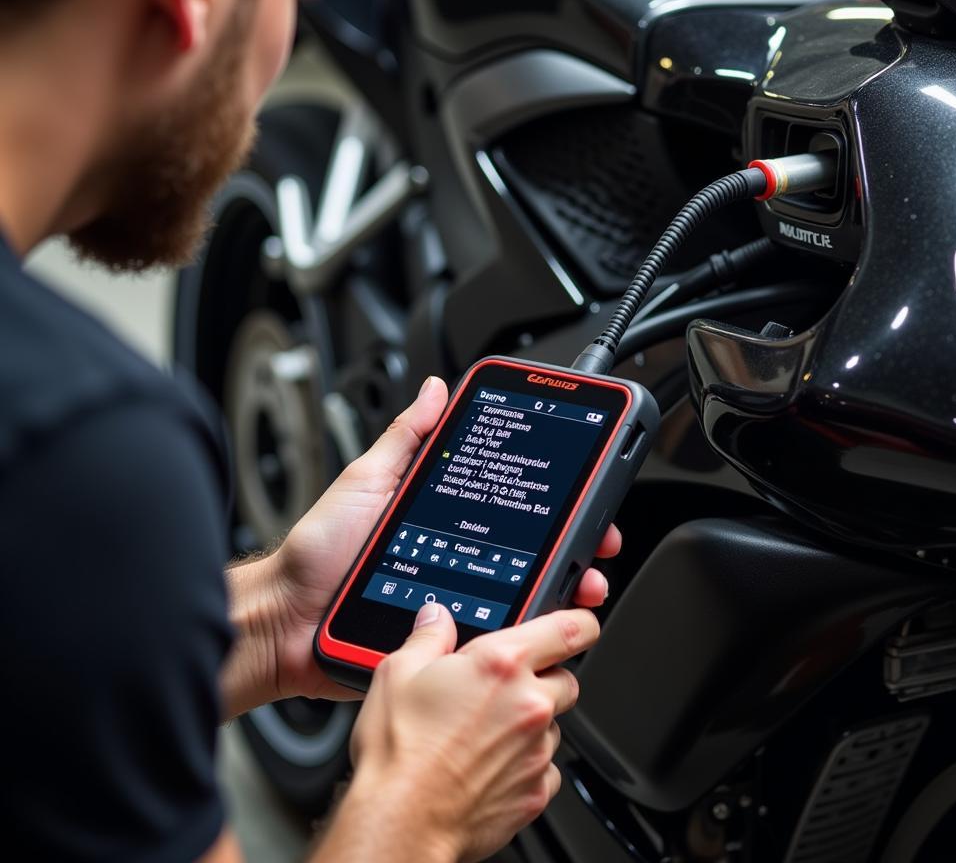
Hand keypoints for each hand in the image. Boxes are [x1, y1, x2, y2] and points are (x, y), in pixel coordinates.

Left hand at [222, 377, 621, 711]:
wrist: (287, 619)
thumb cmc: (319, 551)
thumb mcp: (367, 479)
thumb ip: (406, 438)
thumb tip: (437, 389)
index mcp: (444, 518)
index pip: (510, 504)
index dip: (551, 496)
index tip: (581, 486)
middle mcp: (459, 557)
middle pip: (531, 550)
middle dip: (574, 543)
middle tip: (596, 538)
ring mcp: (457, 598)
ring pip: (524, 596)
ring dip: (563, 587)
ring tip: (582, 579)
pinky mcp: (447, 639)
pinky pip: (495, 635)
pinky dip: (527, 629)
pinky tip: (546, 619)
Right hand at [315, 605, 598, 862]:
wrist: (401, 821)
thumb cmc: (400, 752)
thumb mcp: (397, 673)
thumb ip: (428, 636)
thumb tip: (436, 618)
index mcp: (502, 664)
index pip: (571, 629)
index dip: (580, 621)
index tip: (578, 623)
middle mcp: (529, 704)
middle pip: (566, 678)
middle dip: (543, 678)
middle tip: (504, 688)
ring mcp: (537, 750)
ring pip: (554, 724)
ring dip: (532, 723)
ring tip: (487, 732)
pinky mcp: (536, 791)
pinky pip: (547, 767)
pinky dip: (527, 764)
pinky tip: (491, 764)